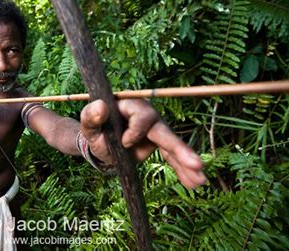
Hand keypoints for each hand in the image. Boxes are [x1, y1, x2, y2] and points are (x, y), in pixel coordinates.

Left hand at [80, 99, 205, 188]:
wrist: (99, 139)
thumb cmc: (94, 129)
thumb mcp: (88, 124)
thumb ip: (90, 116)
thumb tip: (100, 106)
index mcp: (131, 105)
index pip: (144, 116)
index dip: (136, 131)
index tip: (124, 143)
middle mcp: (147, 115)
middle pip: (165, 131)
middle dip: (180, 149)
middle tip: (195, 164)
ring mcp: (154, 129)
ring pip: (172, 145)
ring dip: (185, 163)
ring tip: (200, 180)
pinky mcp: (156, 142)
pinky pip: (170, 155)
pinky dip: (180, 169)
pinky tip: (193, 183)